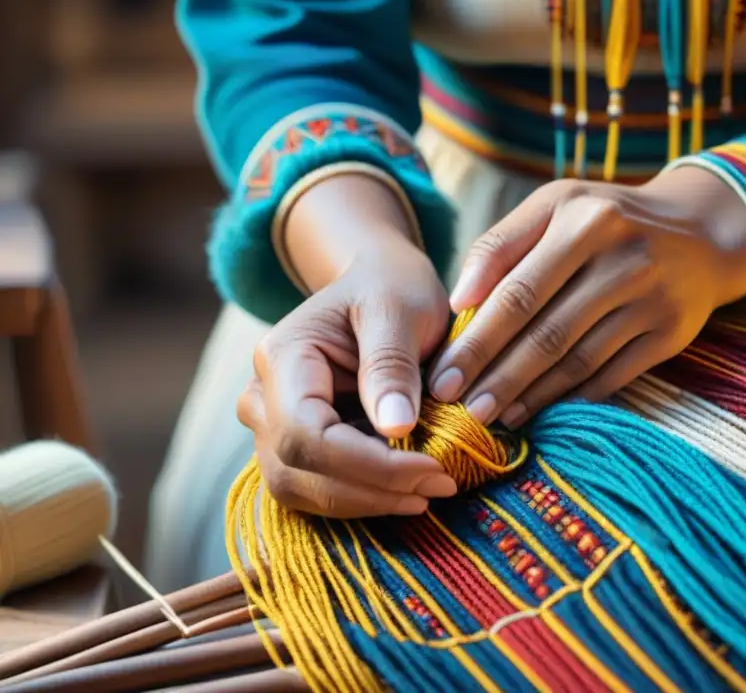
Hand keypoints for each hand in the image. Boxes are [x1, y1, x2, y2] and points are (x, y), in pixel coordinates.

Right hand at [238, 176, 456, 517]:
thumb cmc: (390, 288)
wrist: (375, 283)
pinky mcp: (294, 449)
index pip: (307, 434)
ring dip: (367, 503)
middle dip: (372, 490)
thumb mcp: (399, 309)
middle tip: (443, 484)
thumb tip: (395, 427)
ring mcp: (272, 427)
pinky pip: (316, 491)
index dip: (368, 465)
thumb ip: (392, 364)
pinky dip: (362, 498)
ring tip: (430, 490)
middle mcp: (262, 397)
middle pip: (298, 471)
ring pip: (301, 491)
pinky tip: (409, 490)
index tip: (431, 466)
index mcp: (283, 357)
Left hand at [428, 168, 745, 427]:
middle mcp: (623, 259)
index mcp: (584, 220)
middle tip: (459, 408)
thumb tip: (457, 300)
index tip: (441, 377)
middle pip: (546, 333)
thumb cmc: (605, 219)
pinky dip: (572, 398)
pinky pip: (612, 375)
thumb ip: (500, 245)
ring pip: (578, 361)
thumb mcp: (555, 206)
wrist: (701, 232)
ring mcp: (651, 300)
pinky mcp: (670, 334)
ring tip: (491, 417)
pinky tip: (538, 411)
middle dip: (496, 377)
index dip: (477, 340)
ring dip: (529, 395)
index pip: (518, 292)